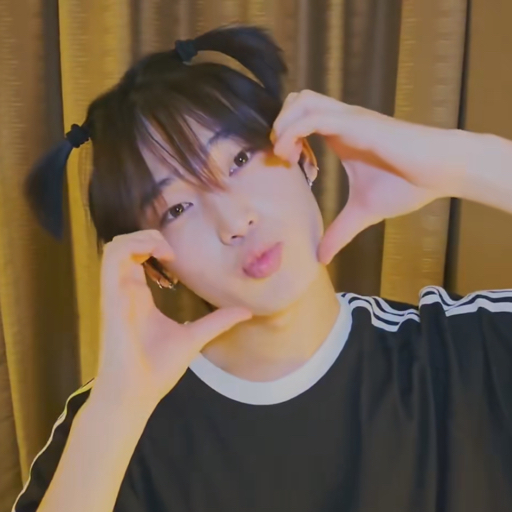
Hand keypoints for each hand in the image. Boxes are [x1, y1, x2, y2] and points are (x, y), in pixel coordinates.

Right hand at [95, 230, 251, 408]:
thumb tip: (246, 312)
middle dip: (148, 236)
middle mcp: (126, 291)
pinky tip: (159, 255)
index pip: (137, 259)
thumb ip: (218, 322)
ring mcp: (116, 293)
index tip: (180, 256)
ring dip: (140, 238)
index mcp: (139, 297)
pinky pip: (111, 259)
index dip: (155, 246)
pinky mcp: (111, 297)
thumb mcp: (195, 337)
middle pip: (125, 247)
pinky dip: (132, 246)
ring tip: (166, 250)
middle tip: (174, 250)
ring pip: (115, 247)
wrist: (136, 394)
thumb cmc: (157, 369)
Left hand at [271, 90, 471, 263]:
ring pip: (301, 101)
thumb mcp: (363, 212)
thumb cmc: (407, 185)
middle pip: (296, 100)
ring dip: (284, 124)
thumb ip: (340, 231)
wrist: (441, 172)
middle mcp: (340, 121)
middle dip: (279, 125)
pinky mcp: (357, 123)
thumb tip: (322, 257)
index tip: (284, 165)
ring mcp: (348, 119)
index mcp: (340, 134)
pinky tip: (292, 156)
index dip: (284, 137)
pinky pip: (315, 117)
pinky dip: (294, 131)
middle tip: (281, 156)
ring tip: (284, 155)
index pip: (301, 118)